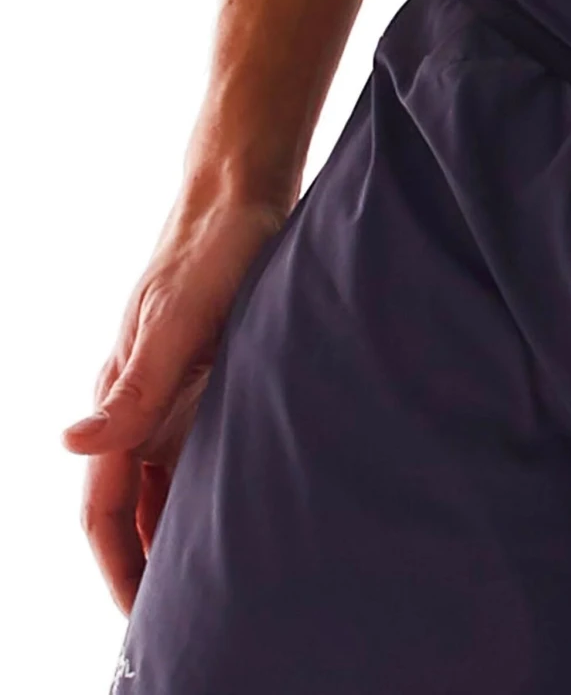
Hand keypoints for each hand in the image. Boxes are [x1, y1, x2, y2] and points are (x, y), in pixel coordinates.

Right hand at [62, 188, 289, 613]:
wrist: (245, 192)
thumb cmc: (215, 247)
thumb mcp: (180, 316)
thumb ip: (135, 383)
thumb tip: (69, 446)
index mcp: (125, 399)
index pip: (106, 508)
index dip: (120, 567)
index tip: (143, 623)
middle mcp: (146, 402)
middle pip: (138, 506)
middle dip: (151, 564)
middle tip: (192, 621)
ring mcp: (182, 388)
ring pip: (174, 480)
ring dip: (186, 529)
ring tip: (224, 583)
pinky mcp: (218, 370)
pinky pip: (208, 445)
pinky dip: (219, 484)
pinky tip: (255, 504)